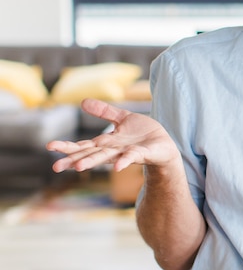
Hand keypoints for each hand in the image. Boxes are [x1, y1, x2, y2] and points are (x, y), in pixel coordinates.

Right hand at [46, 98, 178, 172]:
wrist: (165, 145)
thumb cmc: (144, 134)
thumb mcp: (123, 118)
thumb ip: (104, 112)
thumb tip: (82, 102)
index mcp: (107, 142)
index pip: (83, 145)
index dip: (67, 145)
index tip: (49, 146)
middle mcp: (113, 150)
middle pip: (90, 154)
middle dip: (74, 159)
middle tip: (56, 166)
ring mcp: (126, 153)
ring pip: (107, 158)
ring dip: (93, 162)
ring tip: (78, 167)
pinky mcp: (142, 154)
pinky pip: (131, 157)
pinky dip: (124, 162)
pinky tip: (116, 167)